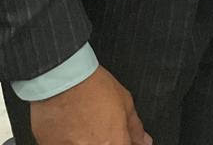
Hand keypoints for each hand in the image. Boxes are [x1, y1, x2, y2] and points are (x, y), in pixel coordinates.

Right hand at [31, 66, 151, 143]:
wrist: (61, 80)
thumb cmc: (91, 87)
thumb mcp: (124, 101)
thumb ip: (135, 127)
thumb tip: (144, 141)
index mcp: (115, 142)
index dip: (123, 141)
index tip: (118, 136)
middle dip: (102, 139)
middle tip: (96, 127)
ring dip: (85, 140)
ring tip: (81, 125)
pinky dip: (68, 140)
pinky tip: (69, 126)